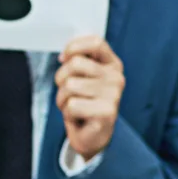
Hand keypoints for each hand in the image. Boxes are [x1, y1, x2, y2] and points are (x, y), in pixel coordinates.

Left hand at [55, 36, 124, 160]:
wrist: (92, 135)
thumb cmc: (84, 103)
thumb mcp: (80, 77)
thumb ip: (76, 61)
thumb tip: (64, 55)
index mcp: (112, 65)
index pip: (95, 42)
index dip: (74, 47)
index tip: (64, 58)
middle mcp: (116, 78)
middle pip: (75, 63)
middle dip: (62, 79)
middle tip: (69, 92)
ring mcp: (113, 95)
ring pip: (70, 85)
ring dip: (63, 98)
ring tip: (74, 105)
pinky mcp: (106, 113)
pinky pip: (72, 105)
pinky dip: (68, 112)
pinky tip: (78, 117)